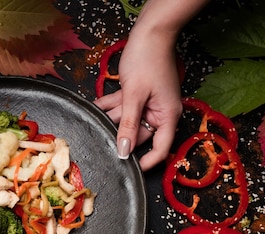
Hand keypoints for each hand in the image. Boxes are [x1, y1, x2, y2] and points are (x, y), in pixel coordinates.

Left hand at [94, 29, 182, 170]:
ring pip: (127, 120)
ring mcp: (148, 104)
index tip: (131, 170)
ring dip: (112, 117)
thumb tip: (125, 151)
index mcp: (167, 116)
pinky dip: (111, 105)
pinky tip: (97, 104)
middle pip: (139, 134)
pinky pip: (123, 107)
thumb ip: (128, 124)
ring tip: (97, 115)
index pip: (161, 148)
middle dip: (120, 133)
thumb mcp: (134, 95)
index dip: (148, 162)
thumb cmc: (148, 60)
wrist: (149, 33)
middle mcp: (159, 112)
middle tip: (101, 134)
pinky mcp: (138, 95)